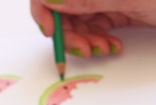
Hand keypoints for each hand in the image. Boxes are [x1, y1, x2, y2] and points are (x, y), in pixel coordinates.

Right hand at [31, 0, 155, 56]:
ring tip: (103, 48)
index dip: (44, 10)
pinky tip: (110, 45)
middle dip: (69, 34)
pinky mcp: (112, 9)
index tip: (49, 31)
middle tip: (84, 49)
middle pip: (62, 10)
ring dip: (85, 41)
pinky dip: (97, 41)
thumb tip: (51, 0)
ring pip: (76, 23)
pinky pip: (93, 28)